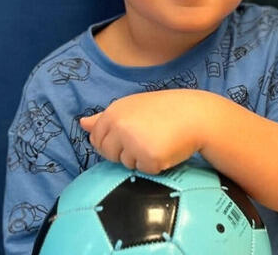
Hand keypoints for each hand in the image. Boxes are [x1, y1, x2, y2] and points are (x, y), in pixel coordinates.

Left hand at [79, 89, 210, 174]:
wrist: (195, 115)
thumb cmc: (164, 110)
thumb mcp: (133, 107)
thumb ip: (105, 117)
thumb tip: (82, 123)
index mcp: (113, 112)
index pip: (96, 138)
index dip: (113, 140)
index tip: (132, 133)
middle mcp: (119, 126)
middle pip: (108, 154)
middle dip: (125, 151)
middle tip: (146, 136)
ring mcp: (133, 143)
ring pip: (126, 164)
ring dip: (140, 158)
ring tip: (158, 140)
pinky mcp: (149, 158)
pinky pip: (144, 170)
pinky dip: (155, 164)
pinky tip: (166, 149)